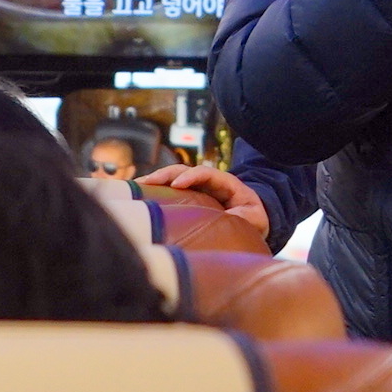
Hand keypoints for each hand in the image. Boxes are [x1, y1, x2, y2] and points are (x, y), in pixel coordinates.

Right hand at [141, 163, 272, 245]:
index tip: (177, 184)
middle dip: (166, 174)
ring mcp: (197, 188)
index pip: (206, 173)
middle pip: (184, 171)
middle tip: (147, 182)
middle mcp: (208, 181)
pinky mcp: (189, 197)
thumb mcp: (254, 218)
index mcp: (225, 183)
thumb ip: (244, 218)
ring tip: (136, 187)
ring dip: (156, 181)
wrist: (254, 218)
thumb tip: (229, 220)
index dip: (191, 176)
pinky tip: (139, 196)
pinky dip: (156, 191)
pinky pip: (171, 191)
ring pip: (174, 178)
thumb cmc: (254, 217)